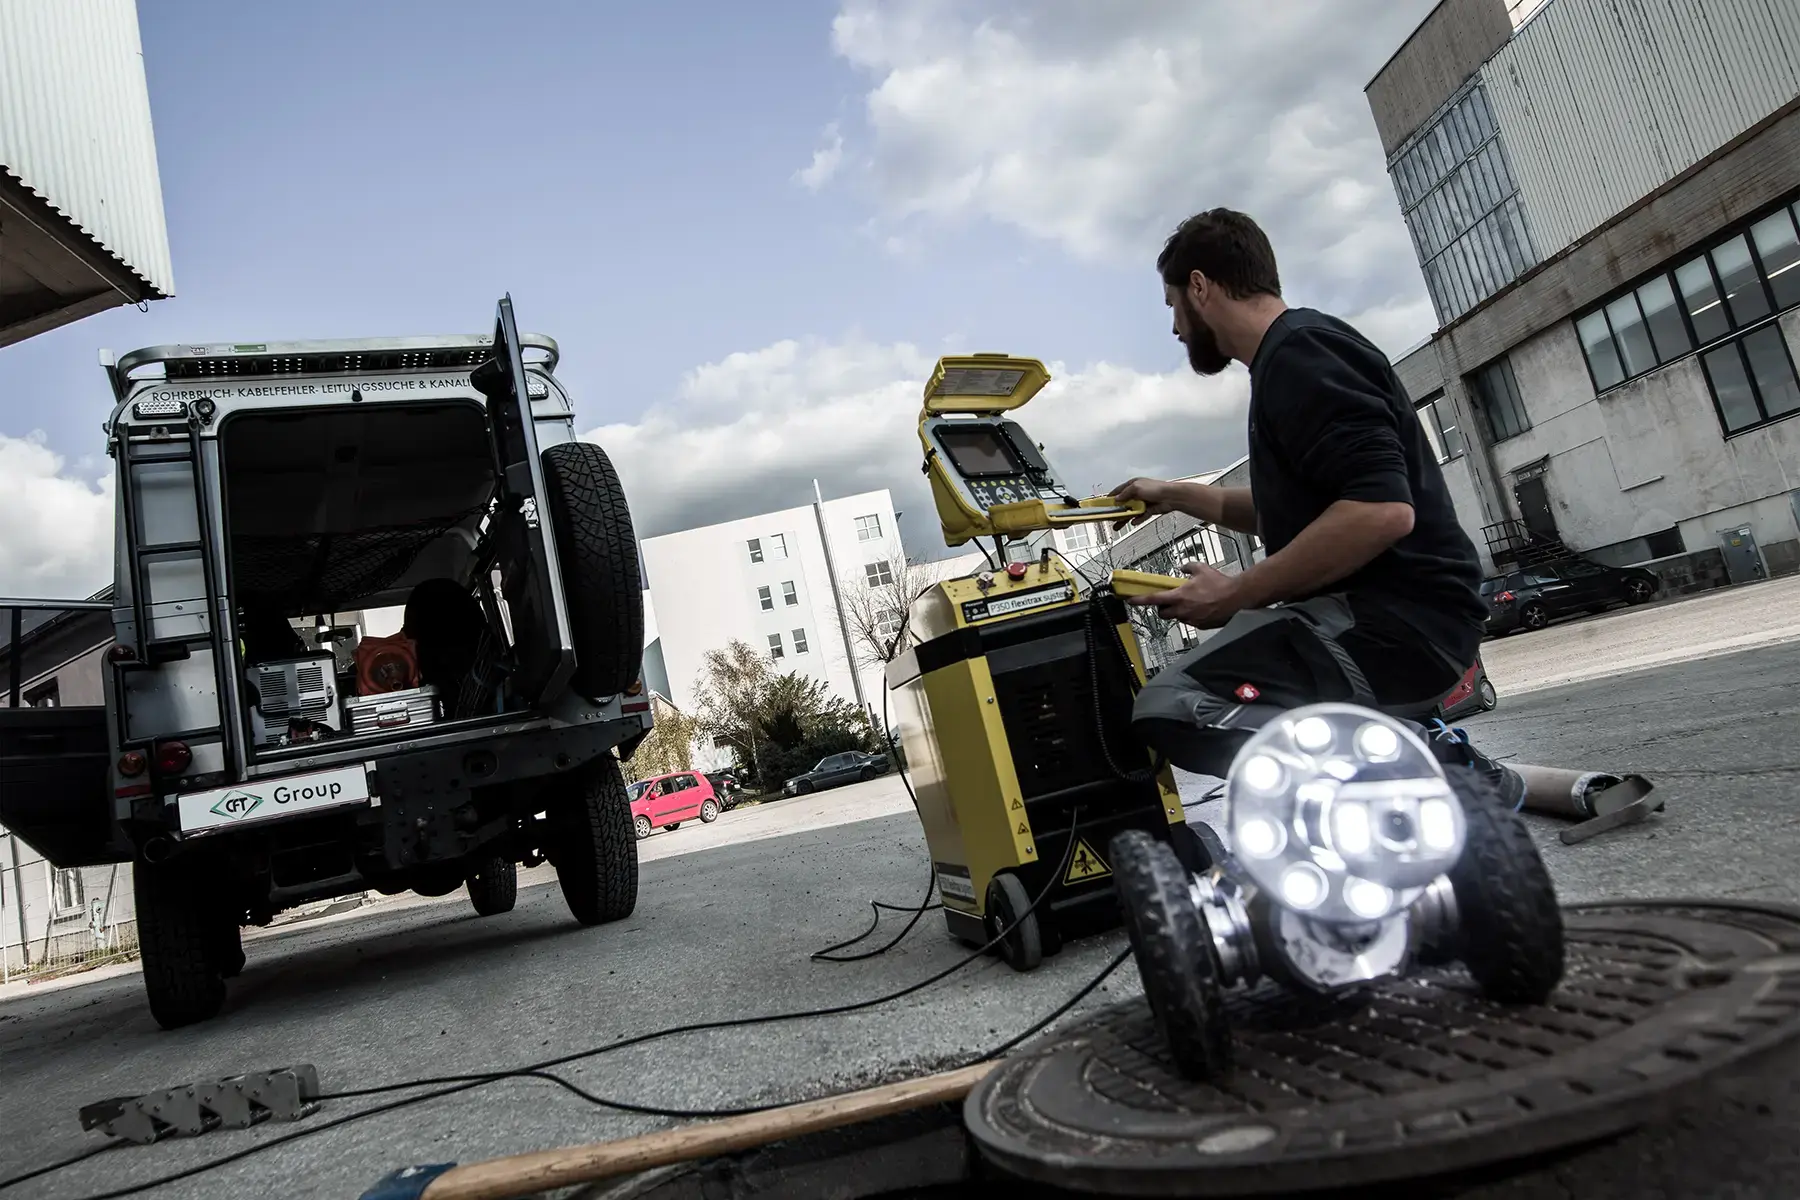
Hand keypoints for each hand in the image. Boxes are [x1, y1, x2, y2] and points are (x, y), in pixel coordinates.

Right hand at [1109, 477, 1174, 530]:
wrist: (1171, 497)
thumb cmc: (1157, 489)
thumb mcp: (1136, 488)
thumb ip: (1125, 494)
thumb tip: (1117, 498)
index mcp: (1133, 485)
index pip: (1118, 491)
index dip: (1111, 497)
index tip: (1104, 504)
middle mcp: (1137, 493)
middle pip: (1123, 503)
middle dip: (1116, 511)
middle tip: (1110, 517)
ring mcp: (1143, 502)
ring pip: (1130, 512)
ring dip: (1124, 518)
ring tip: (1118, 525)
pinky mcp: (1148, 510)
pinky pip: (1140, 516)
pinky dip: (1137, 519)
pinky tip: (1133, 522)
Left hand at [1125, 560, 1243, 628]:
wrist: (1237, 598)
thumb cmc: (1220, 584)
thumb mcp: (1201, 569)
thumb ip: (1188, 567)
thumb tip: (1183, 568)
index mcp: (1179, 596)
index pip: (1153, 599)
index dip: (1140, 600)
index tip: (1131, 600)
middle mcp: (1182, 610)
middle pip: (1163, 614)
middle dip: (1163, 608)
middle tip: (1169, 601)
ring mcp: (1191, 619)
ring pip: (1177, 618)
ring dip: (1178, 612)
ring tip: (1191, 603)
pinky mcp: (1200, 626)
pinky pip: (1190, 622)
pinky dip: (1191, 616)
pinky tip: (1201, 608)